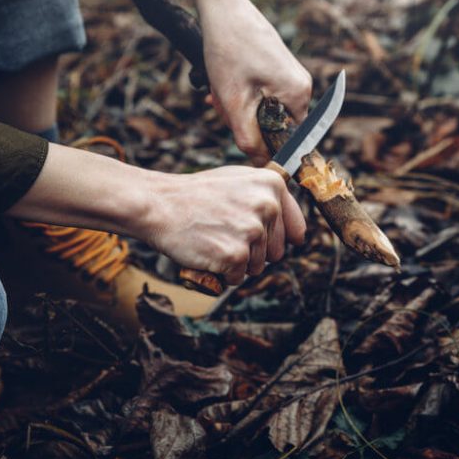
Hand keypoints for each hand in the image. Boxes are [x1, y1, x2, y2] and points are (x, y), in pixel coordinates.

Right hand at [144, 166, 305, 283]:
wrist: (159, 204)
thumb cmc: (195, 194)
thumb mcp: (237, 180)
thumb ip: (268, 199)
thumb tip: (299, 234)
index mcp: (272, 185)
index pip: (295, 229)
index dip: (274, 238)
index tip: (254, 235)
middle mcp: (268, 206)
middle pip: (276, 252)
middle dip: (253, 251)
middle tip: (223, 234)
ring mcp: (252, 231)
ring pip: (256, 267)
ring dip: (236, 263)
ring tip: (213, 240)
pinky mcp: (235, 255)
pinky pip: (236, 278)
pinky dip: (220, 273)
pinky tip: (205, 252)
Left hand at [199, 0, 311, 165]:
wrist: (221, 7)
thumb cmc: (227, 52)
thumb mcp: (234, 103)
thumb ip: (249, 140)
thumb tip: (262, 166)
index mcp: (298, 95)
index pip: (290, 140)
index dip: (265, 147)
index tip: (242, 139)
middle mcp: (301, 85)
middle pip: (275, 126)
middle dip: (245, 123)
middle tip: (221, 107)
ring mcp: (289, 74)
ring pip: (264, 110)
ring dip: (238, 109)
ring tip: (217, 93)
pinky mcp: (276, 67)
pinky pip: (260, 94)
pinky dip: (239, 95)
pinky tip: (220, 86)